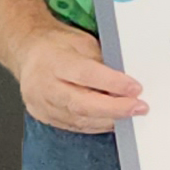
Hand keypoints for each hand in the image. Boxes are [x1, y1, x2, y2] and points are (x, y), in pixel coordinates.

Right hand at [16, 23, 145, 130]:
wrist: (29, 52)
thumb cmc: (58, 46)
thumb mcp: (83, 43)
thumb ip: (102, 63)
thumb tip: (128, 82)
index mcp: (54, 61)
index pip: (86, 75)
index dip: (113, 83)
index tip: (136, 88)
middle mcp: (43, 85)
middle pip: (81, 104)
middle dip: (115, 108)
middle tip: (139, 108)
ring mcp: (40, 103)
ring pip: (79, 119)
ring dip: (108, 120)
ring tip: (130, 115)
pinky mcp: (42, 116)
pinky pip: (73, 125)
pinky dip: (96, 124)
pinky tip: (111, 120)